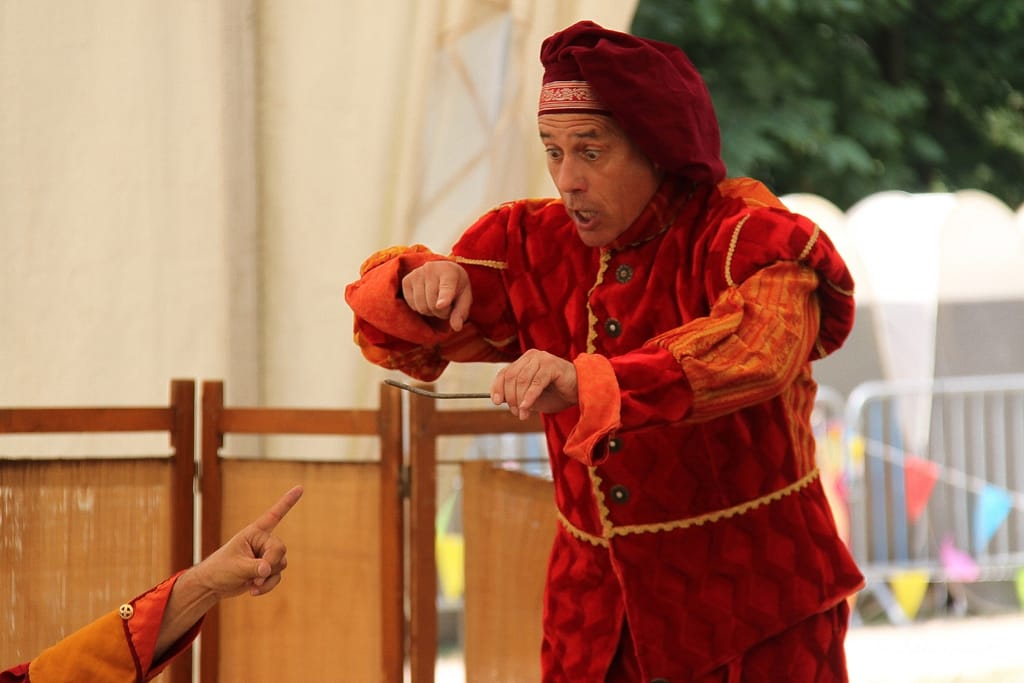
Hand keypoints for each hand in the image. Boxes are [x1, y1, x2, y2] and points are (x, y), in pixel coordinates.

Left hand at [192, 484, 302, 598]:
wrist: (212, 585)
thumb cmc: (220, 569)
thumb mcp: (236, 567)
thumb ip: (254, 568)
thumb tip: (268, 570)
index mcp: (254, 533)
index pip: (274, 515)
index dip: (288, 502)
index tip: (300, 488)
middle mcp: (262, 542)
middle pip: (280, 549)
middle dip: (271, 564)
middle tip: (257, 575)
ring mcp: (265, 556)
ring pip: (281, 564)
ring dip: (268, 578)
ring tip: (252, 583)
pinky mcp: (266, 570)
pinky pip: (277, 577)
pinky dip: (268, 586)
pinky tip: (253, 590)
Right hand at [401, 261, 471, 330]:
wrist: (442, 268)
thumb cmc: (456, 286)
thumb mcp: (465, 297)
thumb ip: (461, 312)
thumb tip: (456, 328)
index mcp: (450, 272)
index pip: (446, 288)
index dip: (444, 298)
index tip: (441, 305)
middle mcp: (431, 270)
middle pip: (433, 304)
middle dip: (442, 312)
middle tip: (447, 306)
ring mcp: (416, 274)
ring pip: (421, 307)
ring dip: (430, 311)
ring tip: (437, 302)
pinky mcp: (406, 281)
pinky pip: (412, 305)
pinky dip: (420, 308)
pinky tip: (426, 299)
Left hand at [491, 349, 577, 419]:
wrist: (581, 392)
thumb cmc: (556, 394)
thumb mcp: (532, 397)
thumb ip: (517, 397)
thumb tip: (501, 401)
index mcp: (524, 361)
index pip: (504, 373)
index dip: (498, 388)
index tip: (497, 402)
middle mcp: (531, 356)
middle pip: (511, 377)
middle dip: (511, 398)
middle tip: (516, 413)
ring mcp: (542, 359)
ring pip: (522, 380)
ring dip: (520, 400)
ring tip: (523, 415)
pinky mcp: (552, 365)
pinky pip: (535, 383)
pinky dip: (529, 397)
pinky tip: (526, 408)